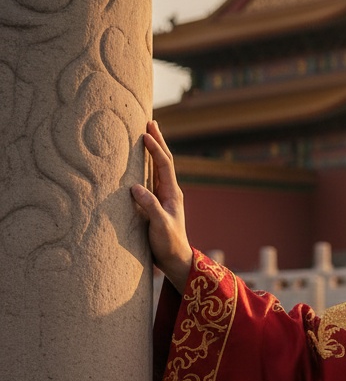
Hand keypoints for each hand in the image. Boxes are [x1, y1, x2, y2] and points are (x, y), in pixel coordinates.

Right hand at [131, 120, 192, 292]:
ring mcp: (163, 196)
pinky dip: (145, 165)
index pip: (164, 164)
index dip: (155, 148)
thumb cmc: (169, 244)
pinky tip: (138, 160)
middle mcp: (169, 191)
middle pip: (163, 160)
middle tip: (150, 121)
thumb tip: (135, 187)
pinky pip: (150, 178)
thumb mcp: (160, 226)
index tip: (145, 133)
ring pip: (157, 167)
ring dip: (152, 150)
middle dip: (157, 141)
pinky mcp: (155, 203)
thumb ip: (150, 207)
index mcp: (172, 193)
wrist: (175, 259)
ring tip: (145, 133)